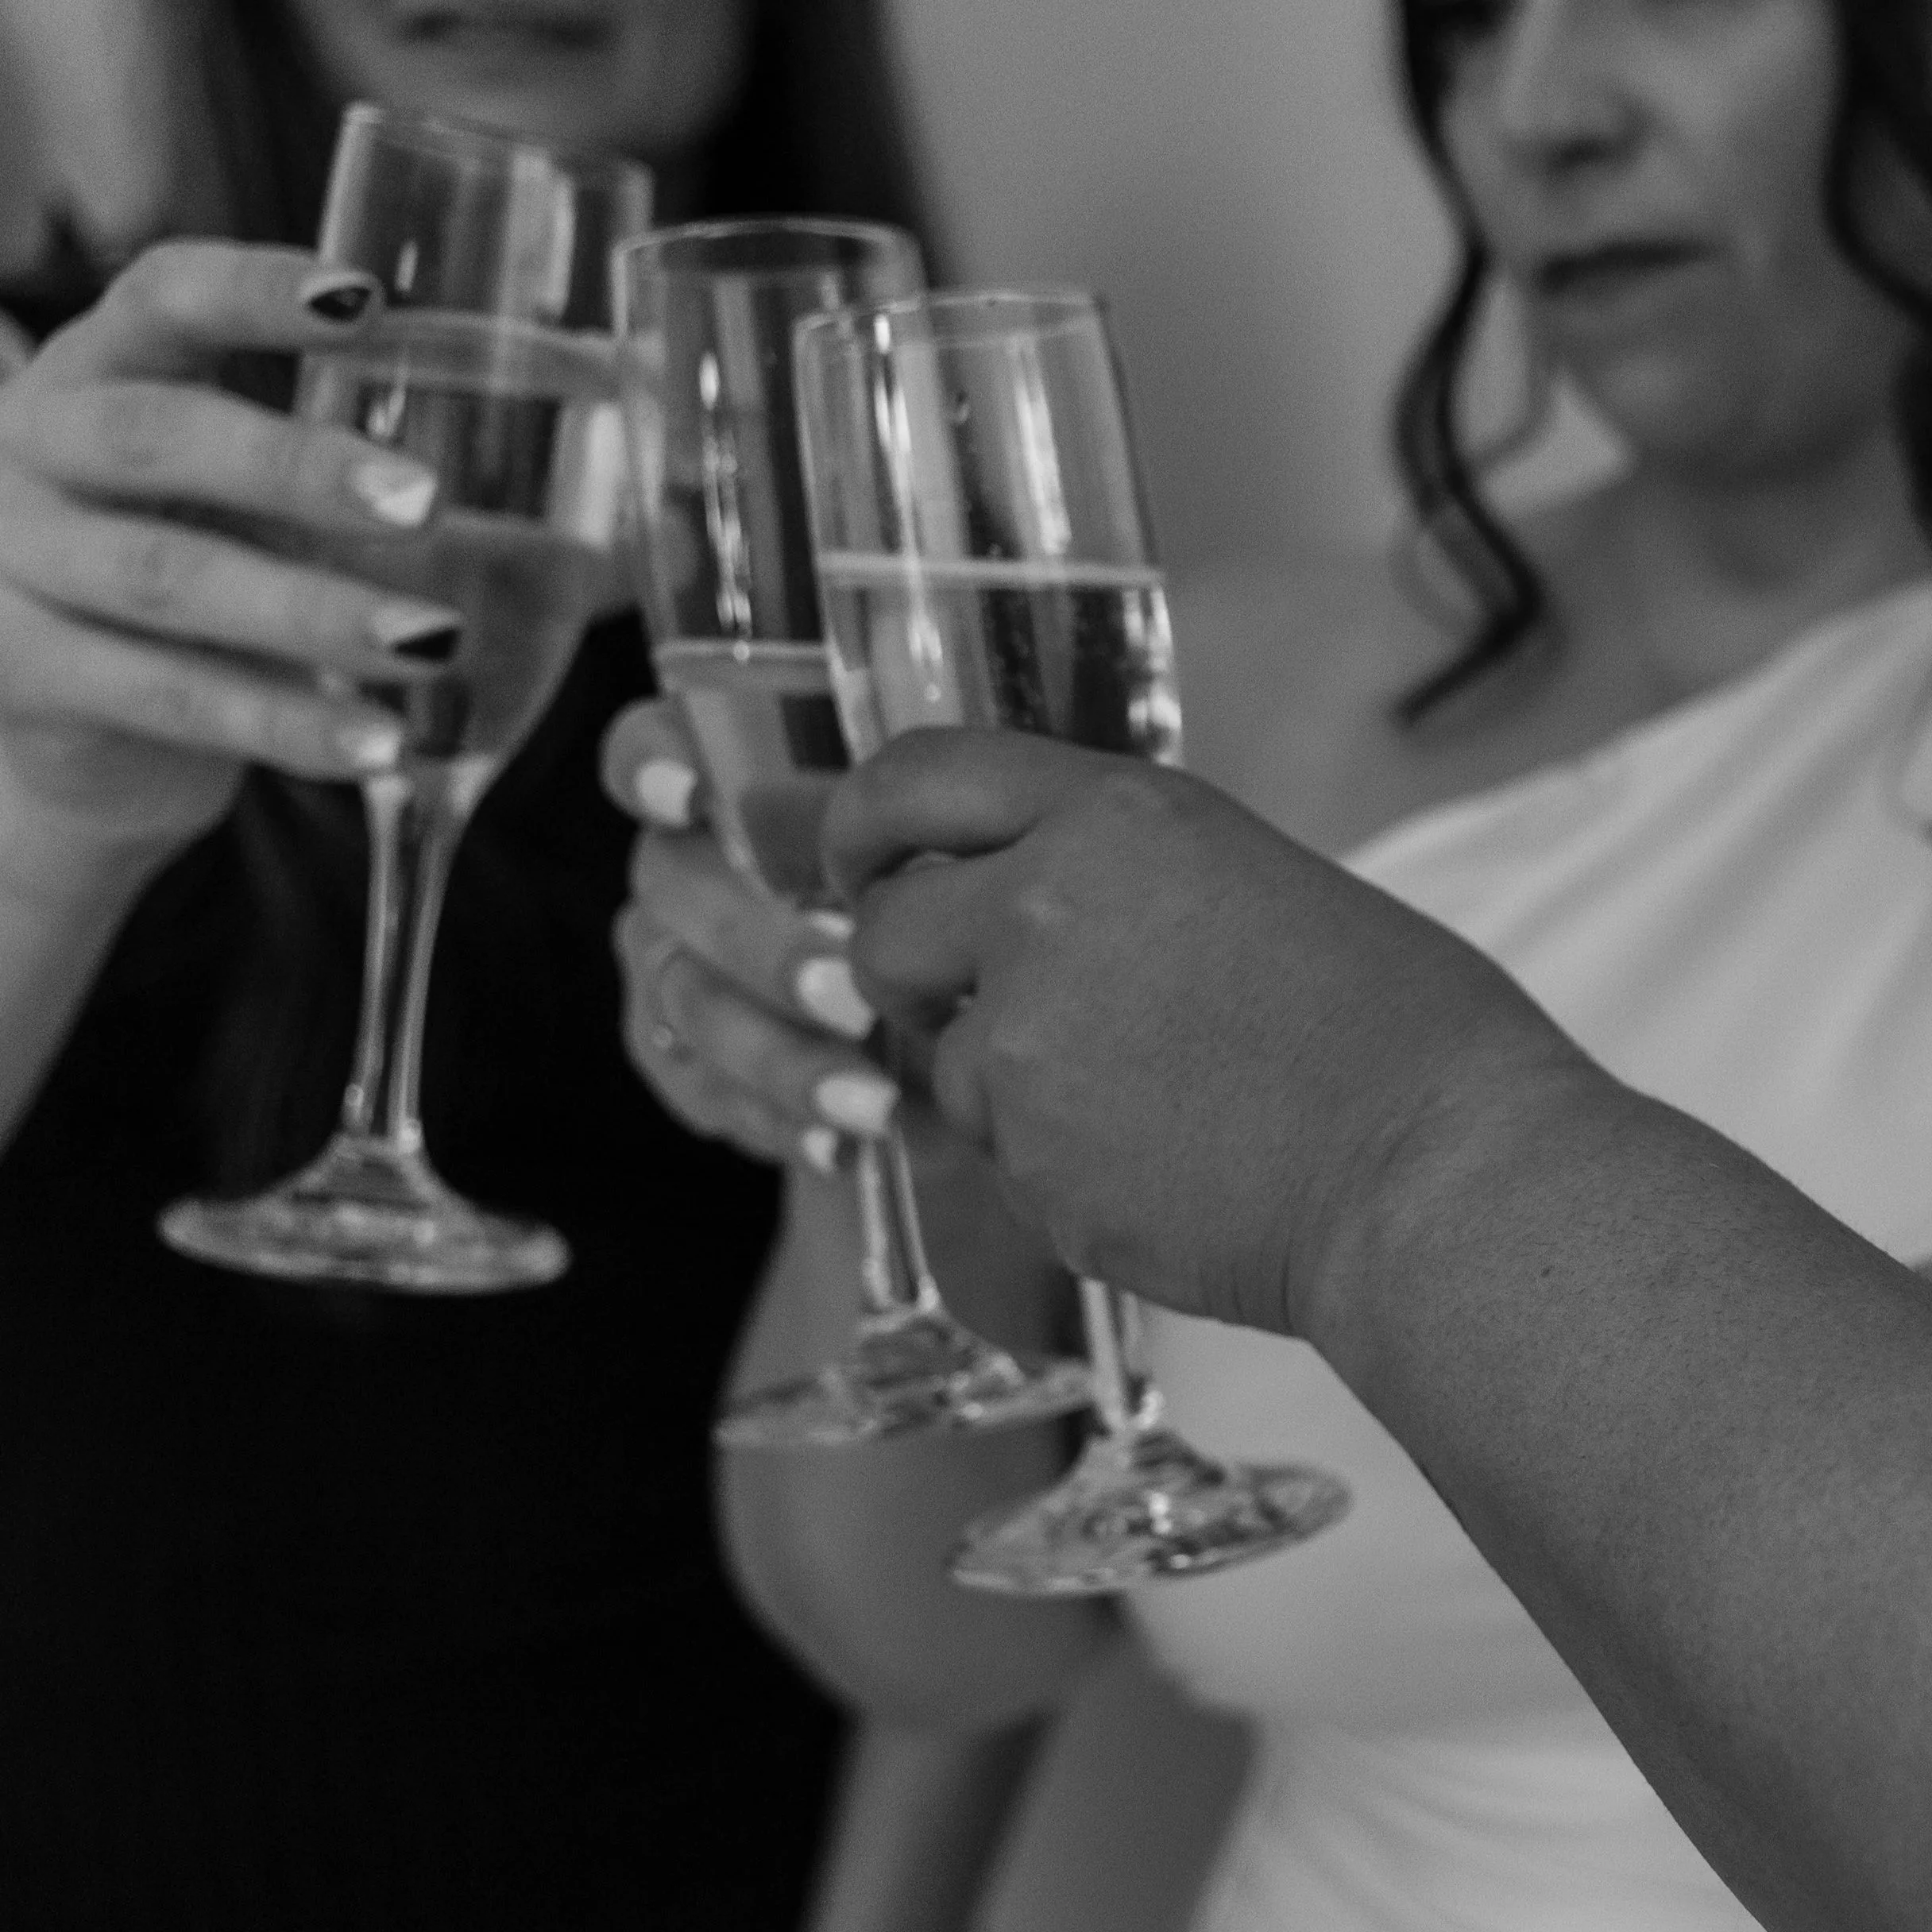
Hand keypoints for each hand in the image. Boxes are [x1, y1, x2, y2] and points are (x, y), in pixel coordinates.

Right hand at [0, 240, 462, 895]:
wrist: (80, 730)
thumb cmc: (213, 579)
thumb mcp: (259, 507)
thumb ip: (368, 482)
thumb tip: (613, 511)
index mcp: (100, 371)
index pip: (162, 297)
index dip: (255, 291)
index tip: (366, 300)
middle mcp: (37, 451)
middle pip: (161, 436)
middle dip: (297, 466)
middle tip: (427, 500)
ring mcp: (14, 566)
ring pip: (168, 577)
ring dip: (313, 611)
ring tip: (436, 643)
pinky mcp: (29, 680)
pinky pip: (169, 700)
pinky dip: (284, 726)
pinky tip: (379, 748)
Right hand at [600, 695, 904, 1170]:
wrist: (950, 1040)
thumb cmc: (951, 915)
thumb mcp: (954, 866)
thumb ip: (921, 837)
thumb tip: (939, 856)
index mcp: (736, 786)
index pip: (647, 749)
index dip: (647, 763)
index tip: (689, 796)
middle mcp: (685, 865)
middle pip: (675, 884)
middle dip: (763, 945)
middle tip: (851, 999)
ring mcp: (668, 962)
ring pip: (686, 1000)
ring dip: (781, 1054)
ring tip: (873, 1101)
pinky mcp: (675, 1057)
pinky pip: (700, 1089)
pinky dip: (778, 1121)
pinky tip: (842, 1146)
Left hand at [824, 729, 1584, 1338]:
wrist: (1436, 1179)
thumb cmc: (1396, 1027)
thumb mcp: (1244, 878)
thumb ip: (1112, 873)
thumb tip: (1020, 903)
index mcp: (1113, 818)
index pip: (918, 774)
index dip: (862, 819)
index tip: (855, 859)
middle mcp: (1042, 912)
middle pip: (886, 929)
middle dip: (901, 969)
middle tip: (952, 1001)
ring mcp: (1023, 1049)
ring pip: (946, 1064)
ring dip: (1007, 1086)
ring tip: (1151, 1104)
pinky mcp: (1031, 1168)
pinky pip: (1003, 1160)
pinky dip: (1056, 1167)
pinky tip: (1165, 1168)